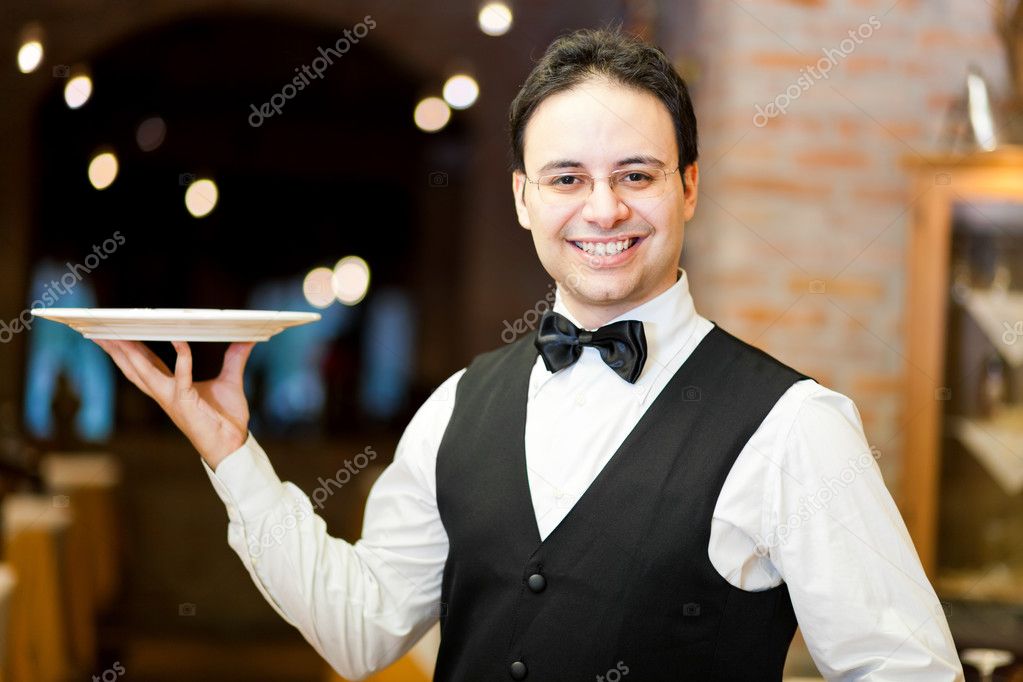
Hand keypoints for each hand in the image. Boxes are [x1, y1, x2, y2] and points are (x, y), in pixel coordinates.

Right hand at [94, 338, 255, 469]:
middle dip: (117, 350)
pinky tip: (179, 341)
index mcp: (170, 389)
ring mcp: (172, 399)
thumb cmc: (226, 419)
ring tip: (119, 336)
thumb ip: (234, 359)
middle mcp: (165, 394)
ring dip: (131, 354)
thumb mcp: (230, 381)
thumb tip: (245, 340)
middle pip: (133, 368)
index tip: (117, 333)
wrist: (233, 445)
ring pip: (144, 372)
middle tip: (102, 330)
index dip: (130, 350)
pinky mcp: (185, 403)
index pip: (145, 365)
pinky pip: (181, 378)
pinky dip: (182, 358)